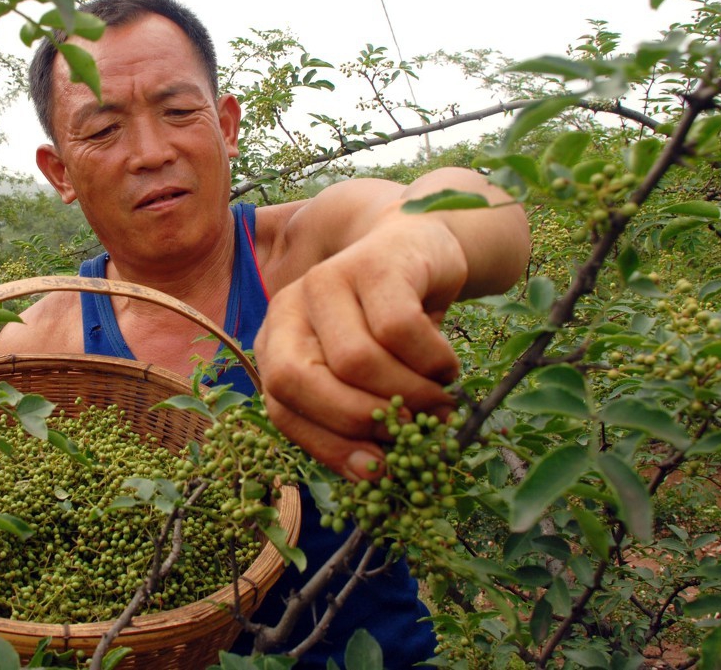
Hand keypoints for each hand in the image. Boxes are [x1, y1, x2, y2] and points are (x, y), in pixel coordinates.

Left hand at [255, 217, 465, 479]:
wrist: (419, 245)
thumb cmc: (389, 323)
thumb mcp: (361, 374)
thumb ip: (354, 417)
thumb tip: (375, 475)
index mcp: (275, 343)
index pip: (280, 407)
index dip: (328, 446)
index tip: (377, 471)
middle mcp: (288, 308)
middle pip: (299, 381)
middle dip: (358, 421)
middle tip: (410, 432)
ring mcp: (326, 280)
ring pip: (355, 361)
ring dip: (407, 395)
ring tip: (437, 400)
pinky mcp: (373, 263)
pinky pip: (400, 330)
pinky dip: (432, 362)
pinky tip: (446, 367)